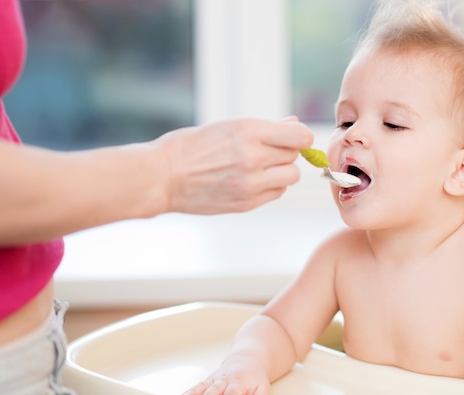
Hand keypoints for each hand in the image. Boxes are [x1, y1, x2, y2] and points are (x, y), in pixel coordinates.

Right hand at [155, 117, 312, 214]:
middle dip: (284, 152)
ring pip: (290, 176)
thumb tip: (294, 122)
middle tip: (264, 151)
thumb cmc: (191, 146)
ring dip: (281, 171)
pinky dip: (270, 186)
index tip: (292, 137)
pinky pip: (276, 193)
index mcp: (248, 131)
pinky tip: (251, 181)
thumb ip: (265, 127)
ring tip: (260, 167)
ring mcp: (250, 183)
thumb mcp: (227, 126)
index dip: (299, 136)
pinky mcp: (246, 203)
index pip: (300, 135)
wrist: (163, 177)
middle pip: (294, 155)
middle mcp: (253, 157)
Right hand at [180, 358, 270, 394]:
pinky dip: (190, 392)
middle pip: (214, 389)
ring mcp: (215, 379)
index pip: (231, 394)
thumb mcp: (262, 388)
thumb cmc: (254, 376)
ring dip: (194, 393)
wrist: (247, 359)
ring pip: (203, 386)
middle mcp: (225, 380)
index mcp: (239, 383)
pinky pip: (198, 386)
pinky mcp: (209, 380)